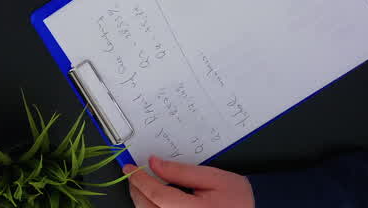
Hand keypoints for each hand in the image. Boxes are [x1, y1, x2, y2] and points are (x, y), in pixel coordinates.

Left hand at [125, 157, 253, 207]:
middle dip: (136, 188)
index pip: (157, 195)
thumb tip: (154, 163)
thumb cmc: (238, 202)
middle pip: (147, 207)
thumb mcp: (215, 178)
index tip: (129, 168)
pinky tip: (153, 198)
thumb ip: (183, 171)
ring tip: (141, 183)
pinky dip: (150, 207)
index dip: (140, 180)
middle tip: (132, 173)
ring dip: (140, 198)